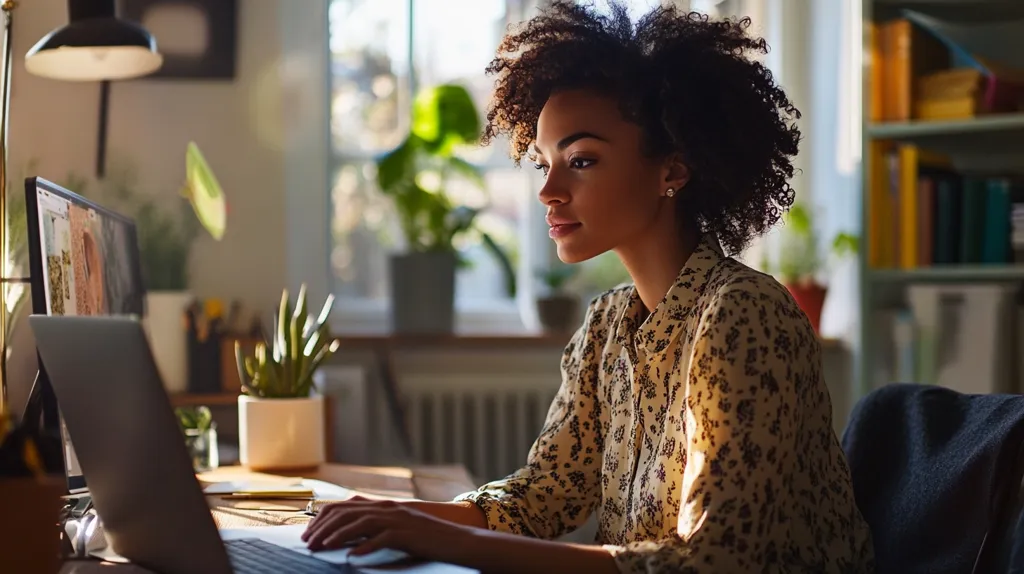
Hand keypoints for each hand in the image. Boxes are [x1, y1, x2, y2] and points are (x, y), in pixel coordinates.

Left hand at [300, 496, 478, 561]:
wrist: (455, 541)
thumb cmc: (425, 539)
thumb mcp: (396, 529)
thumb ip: (375, 528)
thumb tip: (346, 537)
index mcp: (383, 505)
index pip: (344, 505)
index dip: (323, 518)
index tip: (309, 533)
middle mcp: (388, 508)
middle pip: (347, 513)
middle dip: (323, 527)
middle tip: (309, 543)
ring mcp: (397, 519)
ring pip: (359, 523)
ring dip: (337, 536)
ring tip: (323, 548)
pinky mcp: (407, 533)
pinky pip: (381, 538)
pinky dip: (364, 546)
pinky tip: (352, 556)